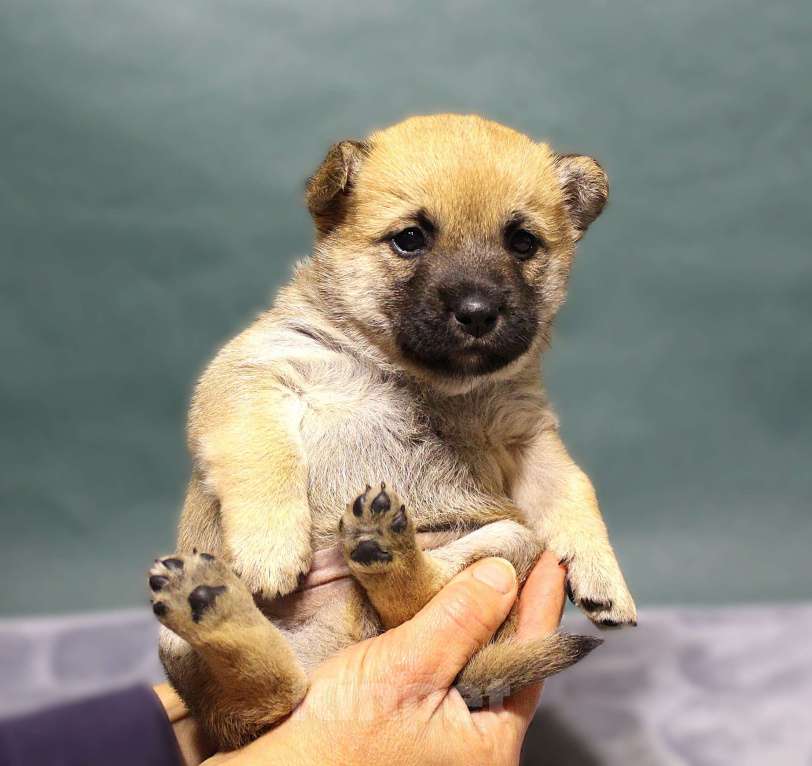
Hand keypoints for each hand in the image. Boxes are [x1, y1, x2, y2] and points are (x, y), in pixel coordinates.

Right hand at [205, 551, 566, 765]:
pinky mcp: (413, 730)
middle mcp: (474, 748)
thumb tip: (504, 575)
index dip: (541, 603)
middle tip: (523, 559)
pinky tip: (444, 612)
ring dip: (480, 620)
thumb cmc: (338, 737)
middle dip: (514, 609)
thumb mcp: (406, 669)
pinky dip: (451, 638)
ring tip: (490, 575)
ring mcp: (444, 743)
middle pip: (508, 662)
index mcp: (489, 744)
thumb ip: (459, 621)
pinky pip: (448, 675)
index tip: (552, 559)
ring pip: (476, 667)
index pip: (531, 657)